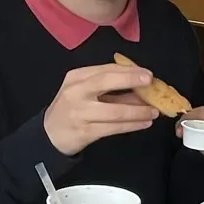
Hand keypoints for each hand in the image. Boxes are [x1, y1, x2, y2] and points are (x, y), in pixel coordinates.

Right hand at [43, 62, 157, 156]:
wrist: (50, 134)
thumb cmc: (71, 109)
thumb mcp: (84, 92)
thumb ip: (109, 88)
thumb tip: (141, 87)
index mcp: (77, 77)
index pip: (106, 69)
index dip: (128, 70)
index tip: (147, 73)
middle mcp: (76, 92)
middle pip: (106, 81)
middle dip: (131, 80)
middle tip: (151, 82)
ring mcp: (80, 113)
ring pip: (115, 110)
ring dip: (138, 110)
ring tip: (154, 111)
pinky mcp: (85, 132)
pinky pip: (114, 127)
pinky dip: (132, 125)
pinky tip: (144, 123)